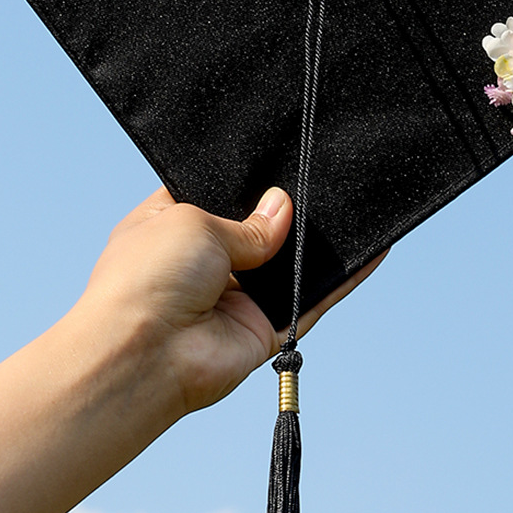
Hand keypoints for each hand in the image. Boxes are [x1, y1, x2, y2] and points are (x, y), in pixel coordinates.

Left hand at [67, 186, 384, 417]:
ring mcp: (236, 298)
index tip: (280, 159)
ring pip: (291, 265)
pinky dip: (343, 280)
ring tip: (353, 202)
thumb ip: (248, 219)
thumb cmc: (144, 278)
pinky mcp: (265, 330)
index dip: (245, 181)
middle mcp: (204, 264)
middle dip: (286, 211)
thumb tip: (285, 206)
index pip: (216, 195)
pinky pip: (312, 300)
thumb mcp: (194, 220)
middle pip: (260, 231)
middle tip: (320, 176)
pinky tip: (372, 251)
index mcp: (173, 227)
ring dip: (317, 243)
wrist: (140, 354)